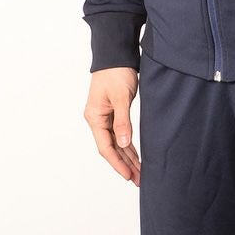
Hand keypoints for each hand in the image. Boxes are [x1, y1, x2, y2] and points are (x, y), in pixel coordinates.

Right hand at [83, 67, 140, 185]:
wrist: (116, 54)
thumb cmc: (116, 72)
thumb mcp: (121, 97)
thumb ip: (122, 121)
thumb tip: (124, 144)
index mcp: (95, 117)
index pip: (106, 147)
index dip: (117, 164)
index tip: (128, 176)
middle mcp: (97, 119)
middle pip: (112, 148)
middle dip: (125, 165)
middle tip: (138, 180)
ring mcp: (105, 117)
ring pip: (117, 143)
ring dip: (128, 157)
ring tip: (139, 173)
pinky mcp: (113, 112)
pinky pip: (120, 134)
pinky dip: (128, 145)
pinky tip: (135, 156)